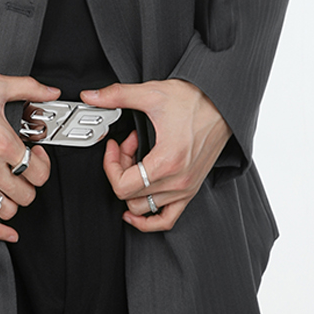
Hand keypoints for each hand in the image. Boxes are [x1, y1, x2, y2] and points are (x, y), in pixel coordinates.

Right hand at [0, 71, 57, 241]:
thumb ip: (28, 88)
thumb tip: (51, 92)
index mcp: (1, 142)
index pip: (38, 171)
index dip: (43, 165)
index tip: (37, 156)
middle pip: (26, 194)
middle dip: (30, 183)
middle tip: (24, 171)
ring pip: (7, 210)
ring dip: (14, 201)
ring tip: (11, 188)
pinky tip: (8, 232)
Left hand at [85, 79, 231, 232]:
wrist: (223, 104)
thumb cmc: (196, 100)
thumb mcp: (152, 94)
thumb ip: (117, 95)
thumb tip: (90, 96)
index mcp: (167, 162)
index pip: (122, 186)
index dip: (110, 165)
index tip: (113, 146)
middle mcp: (178, 181)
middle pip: (130, 195)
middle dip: (121, 169)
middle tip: (127, 146)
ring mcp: (185, 189)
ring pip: (143, 207)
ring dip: (133, 185)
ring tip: (138, 160)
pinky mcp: (191, 190)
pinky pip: (167, 219)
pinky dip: (148, 220)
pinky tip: (135, 208)